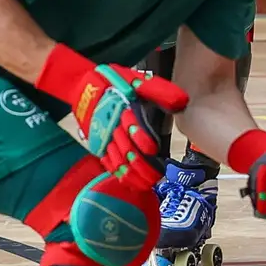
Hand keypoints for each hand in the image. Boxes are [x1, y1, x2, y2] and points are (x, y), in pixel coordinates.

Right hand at [35, 46, 187, 192]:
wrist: (84, 86)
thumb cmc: (115, 83)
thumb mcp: (138, 80)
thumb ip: (159, 90)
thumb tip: (181, 101)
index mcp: (123, 110)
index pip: (132, 128)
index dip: (142, 140)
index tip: (154, 150)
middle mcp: (112, 126)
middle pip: (126, 150)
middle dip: (142, 165)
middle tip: (157, 177)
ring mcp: (104, 138)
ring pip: (118, 160)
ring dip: (133, 174)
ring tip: (147, 184)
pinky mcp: (98, 145)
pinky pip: (108, 163)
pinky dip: (118, 174)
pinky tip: (130, 182)